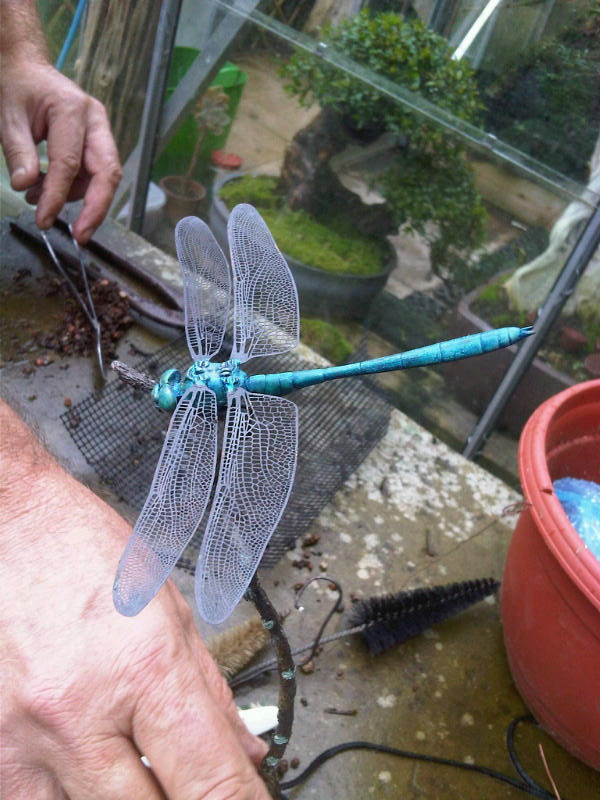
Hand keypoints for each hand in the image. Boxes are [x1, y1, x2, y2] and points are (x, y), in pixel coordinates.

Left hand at [0, 61, 120, 242]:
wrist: (25, 67)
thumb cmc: (16, 86)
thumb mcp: (7, 116)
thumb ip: (18, 151)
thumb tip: (25, 186)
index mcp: (72, 110)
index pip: (70, 163)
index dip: (58, 195)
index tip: (44, 220)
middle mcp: (95, 121)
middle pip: (107, 173)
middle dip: (96, 208)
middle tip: (81, 236)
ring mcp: (100, 132)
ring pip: (103, 177)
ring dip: (76, 198)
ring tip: (40, 202)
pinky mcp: (97, 143)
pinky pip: (93, 175)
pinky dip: (73, 189)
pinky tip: (47, 191)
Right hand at [0, 402, 268, 799]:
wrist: (14, 527)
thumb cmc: (91, 555)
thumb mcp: (171, 610)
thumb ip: (210, 693)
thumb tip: (244, 752)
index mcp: (145, 668)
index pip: (208, 779)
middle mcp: (81, 715)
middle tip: (191, 779)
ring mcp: (26, 741)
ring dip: (127, 799)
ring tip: (140, 765)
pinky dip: (73, 796)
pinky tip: (91, 767)